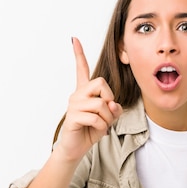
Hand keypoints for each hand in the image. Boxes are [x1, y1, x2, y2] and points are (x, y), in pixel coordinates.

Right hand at [55, 37, 122, 161]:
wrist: (76, 148)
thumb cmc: (91, 131)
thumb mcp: (108, 118)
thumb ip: (114, 108)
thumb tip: (112, 104)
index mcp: (84, 92)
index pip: (82, 69)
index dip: (79, 54)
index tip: (74, 39)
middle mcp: (77, 95)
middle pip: (101, 83)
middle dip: (109, 99)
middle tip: (106, 113)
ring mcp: (74, 105)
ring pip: (101, 104)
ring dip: (107, 118)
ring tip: (101, 125)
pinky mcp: (73, 117)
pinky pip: (96, 118)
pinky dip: (102, 127)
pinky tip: (96, 131)